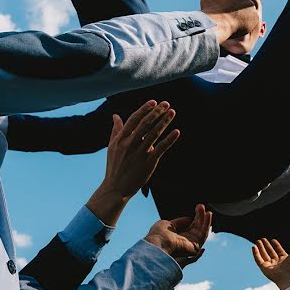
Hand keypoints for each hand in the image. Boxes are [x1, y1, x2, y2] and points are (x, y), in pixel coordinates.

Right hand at [86, 100, 178, 225]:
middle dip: (156, 112)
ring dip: (164, 122)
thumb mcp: (112, 147)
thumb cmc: (114, 166)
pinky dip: (169, 140)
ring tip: (172, 112)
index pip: (134, 120)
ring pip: (154, 134)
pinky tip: (177, 132)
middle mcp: (130, 144)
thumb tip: (115, 115)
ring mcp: (139, 154)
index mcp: (121, 139)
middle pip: (145, 124)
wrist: (116, 188)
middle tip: (166, 104)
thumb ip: (116, 130)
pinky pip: (160, 149)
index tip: (154, 102)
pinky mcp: (148, 163)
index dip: (144, 110)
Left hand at [144, 204, 212, 266]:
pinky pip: (204, 235)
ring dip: (205, 220)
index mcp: (177, 236)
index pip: (189, 226)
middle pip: (196, 227)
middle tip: (201, 206)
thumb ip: (179, 221)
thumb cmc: (158, 235)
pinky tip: (208, 215)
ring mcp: (190, 244)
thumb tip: (189, 218)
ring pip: (201, 231)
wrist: (158, 243)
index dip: (194, 217)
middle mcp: (185, 241)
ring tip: (207, 211)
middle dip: (200, 216)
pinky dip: (207, 224)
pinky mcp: (195, 247)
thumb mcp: (168, 224)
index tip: (197, 208)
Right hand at [201, 0, 259, 44]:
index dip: (232, 4)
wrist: (217, 22)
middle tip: (232, 17)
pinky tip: (239, 28)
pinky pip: (252, 21)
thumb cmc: (210, 11)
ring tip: (234, 23)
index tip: (228, 10)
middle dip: (239, 9)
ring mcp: (251, 5)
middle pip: (244, 3)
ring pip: (248, 12)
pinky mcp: (256, 16)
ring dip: (243, 17)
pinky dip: (247, 25)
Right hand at [252, 236, 289, 289]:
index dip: (276, 245)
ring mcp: (270, 266)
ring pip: (264, 255)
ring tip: (257, 241)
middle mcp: (278, 263)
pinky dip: (256, 253)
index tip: (272, 239)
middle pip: (270, 253)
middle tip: (262, 239)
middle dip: (266, 246)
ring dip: (260, 248)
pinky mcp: (264, 269)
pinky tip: (254, 247)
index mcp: (286, 260)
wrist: (289, 275)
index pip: (279, 251)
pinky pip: (258, 260)